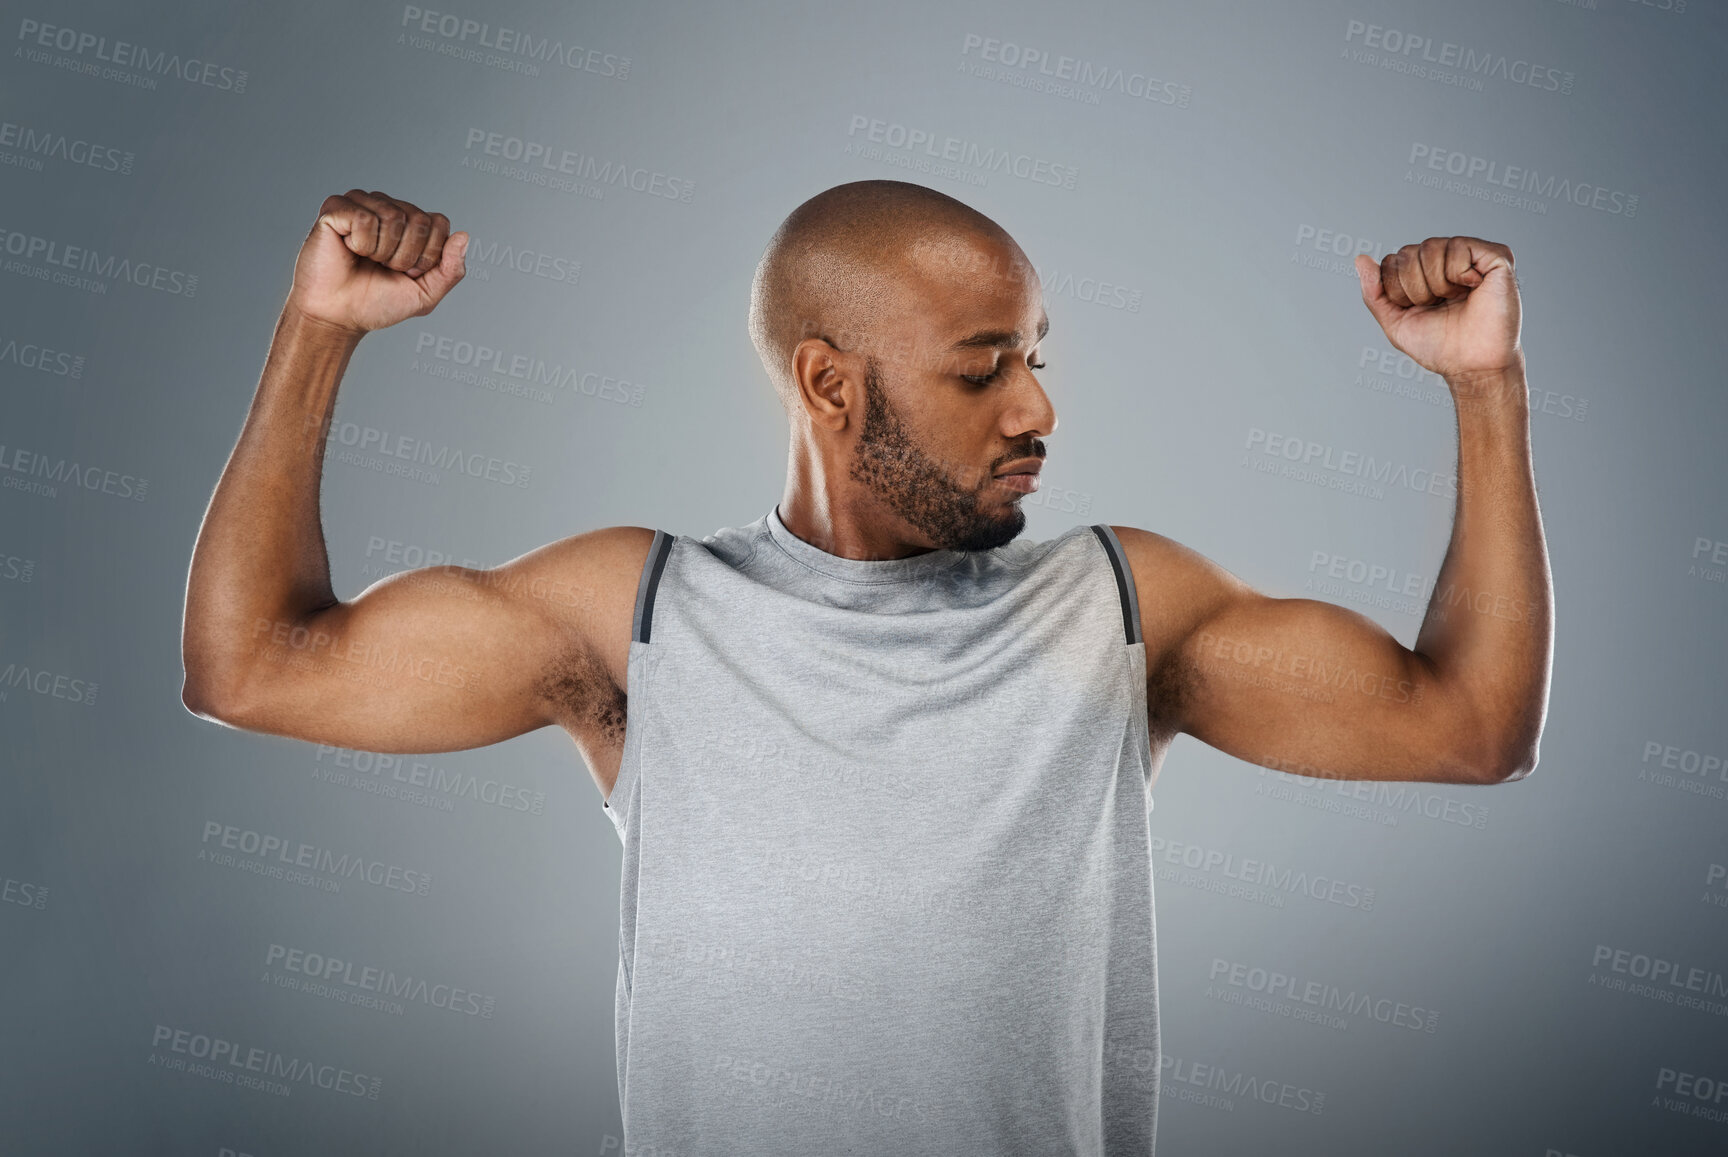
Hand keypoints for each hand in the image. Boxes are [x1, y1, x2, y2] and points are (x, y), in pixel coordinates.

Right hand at [286, 190, 467, 336]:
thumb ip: (451, 270)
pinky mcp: (336, 208)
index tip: (408, 273)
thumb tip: (463, 235)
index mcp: (411, 224)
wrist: (338, 316)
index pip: (439, 223)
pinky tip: (349, 249)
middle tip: (384, 268)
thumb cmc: (378, 303)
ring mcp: (362, 204)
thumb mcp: (426, 294)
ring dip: (383, 251)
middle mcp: (388, 207)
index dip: (428, 255)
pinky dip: (361, 243)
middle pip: (419, 220)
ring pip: (393, 216)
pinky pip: (364, 218)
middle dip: (406, 256)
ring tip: (366, 260)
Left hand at [1354, 237, 1521, 392]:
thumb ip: (1375, 293)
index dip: (1397, 290)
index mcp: (1423, 272)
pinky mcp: (1495, 256)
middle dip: (1415, 288)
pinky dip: (1458, 273)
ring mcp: (1471, 255)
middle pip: (1407, 253)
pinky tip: (1472, 287)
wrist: (1472, 365)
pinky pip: (1459, 247)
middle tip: (1439, 306)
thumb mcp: (1396, 322)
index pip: (1392, 261)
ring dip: (1436, 283)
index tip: (1418, 310)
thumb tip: (1360, 259)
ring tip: (1456, 298)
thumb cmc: (1440, 347)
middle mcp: (1446, 259)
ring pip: (1431, 247)